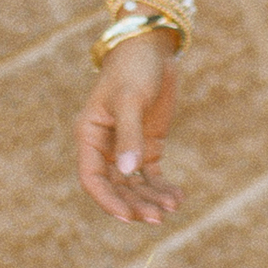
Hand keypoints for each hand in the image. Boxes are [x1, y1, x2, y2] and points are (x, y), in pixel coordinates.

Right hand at [76, 30, 181, 222]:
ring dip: (152, 199)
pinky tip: (178, 196)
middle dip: (136, 205)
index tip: (128, 217)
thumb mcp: (130, 100)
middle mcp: (105, 147)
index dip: (108, 201)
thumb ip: (130, 135)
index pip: (93, 179)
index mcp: (90, 136)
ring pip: (135, 185)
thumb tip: (129, 172)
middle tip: (159, 217)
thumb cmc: (133, 70)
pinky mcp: (148, 145)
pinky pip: (152, 175)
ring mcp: (127, 148)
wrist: (151, 50)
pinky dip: (163, 188)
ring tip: (173, 207)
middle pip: (117, 188)